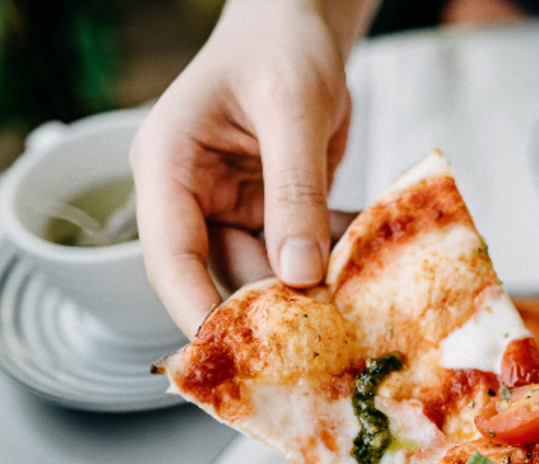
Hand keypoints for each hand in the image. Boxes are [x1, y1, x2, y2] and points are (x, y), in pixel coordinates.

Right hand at [130, 0, 355, 336]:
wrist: (302, 19)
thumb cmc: (282, 43)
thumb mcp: (293, 108)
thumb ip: (294, 189)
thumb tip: (300, 273)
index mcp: (168, 166)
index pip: (171, 256)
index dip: (197, 311)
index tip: (235, 355)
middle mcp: (190, 197)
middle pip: (223, 277)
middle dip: (274, 310)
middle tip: (328, 339)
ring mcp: (230, 210)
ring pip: (267, 275)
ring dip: (314, 289)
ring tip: (362, 300)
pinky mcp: (270, 217)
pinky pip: (299, 257)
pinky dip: (333, 262)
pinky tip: (370, 264)